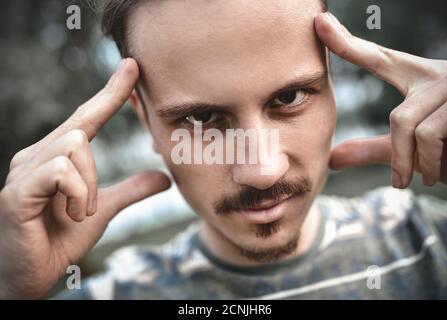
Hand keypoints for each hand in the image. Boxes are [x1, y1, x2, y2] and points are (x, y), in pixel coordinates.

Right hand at [0, 58, 170, 298]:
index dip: (111, 91)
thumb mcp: (102, 211)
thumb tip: (164, 177)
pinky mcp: (17, 192)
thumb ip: (130, 191)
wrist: (29, 278)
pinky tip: (73, 214)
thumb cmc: (58, 241)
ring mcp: (23, 171)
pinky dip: (78, 194)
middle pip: (82, 128)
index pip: (87, 116)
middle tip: (88, 204)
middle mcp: (36, 156)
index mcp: (55, 157)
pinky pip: (61, 171)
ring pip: (75, 146)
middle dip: (95, 168)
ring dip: (89, 185)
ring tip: (79, 213)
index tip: (132, 66)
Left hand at [315, 12, 446, 186]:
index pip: (379, 59)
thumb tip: (332, 158)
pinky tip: (438, 175)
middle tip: (401, 181)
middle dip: (399, 156)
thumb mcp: (410, 150)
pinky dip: (432, 164)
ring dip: (418, 163)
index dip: (348, 44)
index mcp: (421, 79)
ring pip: (416, 129)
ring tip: (424, 178)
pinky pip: (434, 135)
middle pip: (400, 119)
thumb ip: (374, 150)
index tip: (319, 22)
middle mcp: (441, 76)